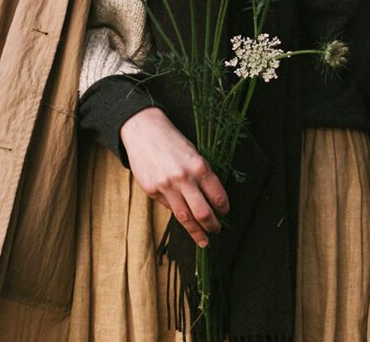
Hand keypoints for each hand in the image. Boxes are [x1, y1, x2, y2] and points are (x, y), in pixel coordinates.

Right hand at [120, 107, 228, 247]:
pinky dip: (177, 212)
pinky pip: (168, 207)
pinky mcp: (152, 190)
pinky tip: (183, 216)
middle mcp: (184, 178)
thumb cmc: (171, 140)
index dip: (223, 208)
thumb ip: (201, 175)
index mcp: (199, 166)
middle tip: (217, 230)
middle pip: (203, 212)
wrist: (144, 130)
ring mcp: (166, 186)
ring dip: (196, 231)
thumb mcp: (193, 153)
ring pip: (185, 217)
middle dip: (213, 225)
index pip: (217, 195)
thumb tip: (210, 199)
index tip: (225, 212)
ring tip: (204, 240)